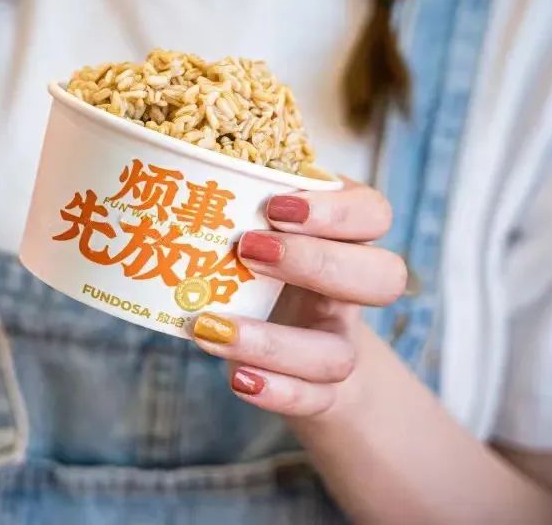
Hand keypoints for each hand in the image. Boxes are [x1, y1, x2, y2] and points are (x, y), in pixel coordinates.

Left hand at [191, 180, 405, 418]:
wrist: (295, 347)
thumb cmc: (265, 265)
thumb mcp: (259, 224)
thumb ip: (238, 196)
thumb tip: (168, 153)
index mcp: (343, 236)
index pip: (373, 214)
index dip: (335, 211)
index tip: (273, 206)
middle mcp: (351, 290)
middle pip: (383, 278)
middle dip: (316, 262)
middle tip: (247, 251)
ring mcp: (337, 342)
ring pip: (337, 353)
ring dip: (273, 343)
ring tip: (208, 327)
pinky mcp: (320, 391)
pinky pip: (314, 399)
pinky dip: (277, 391)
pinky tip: (236, 379)